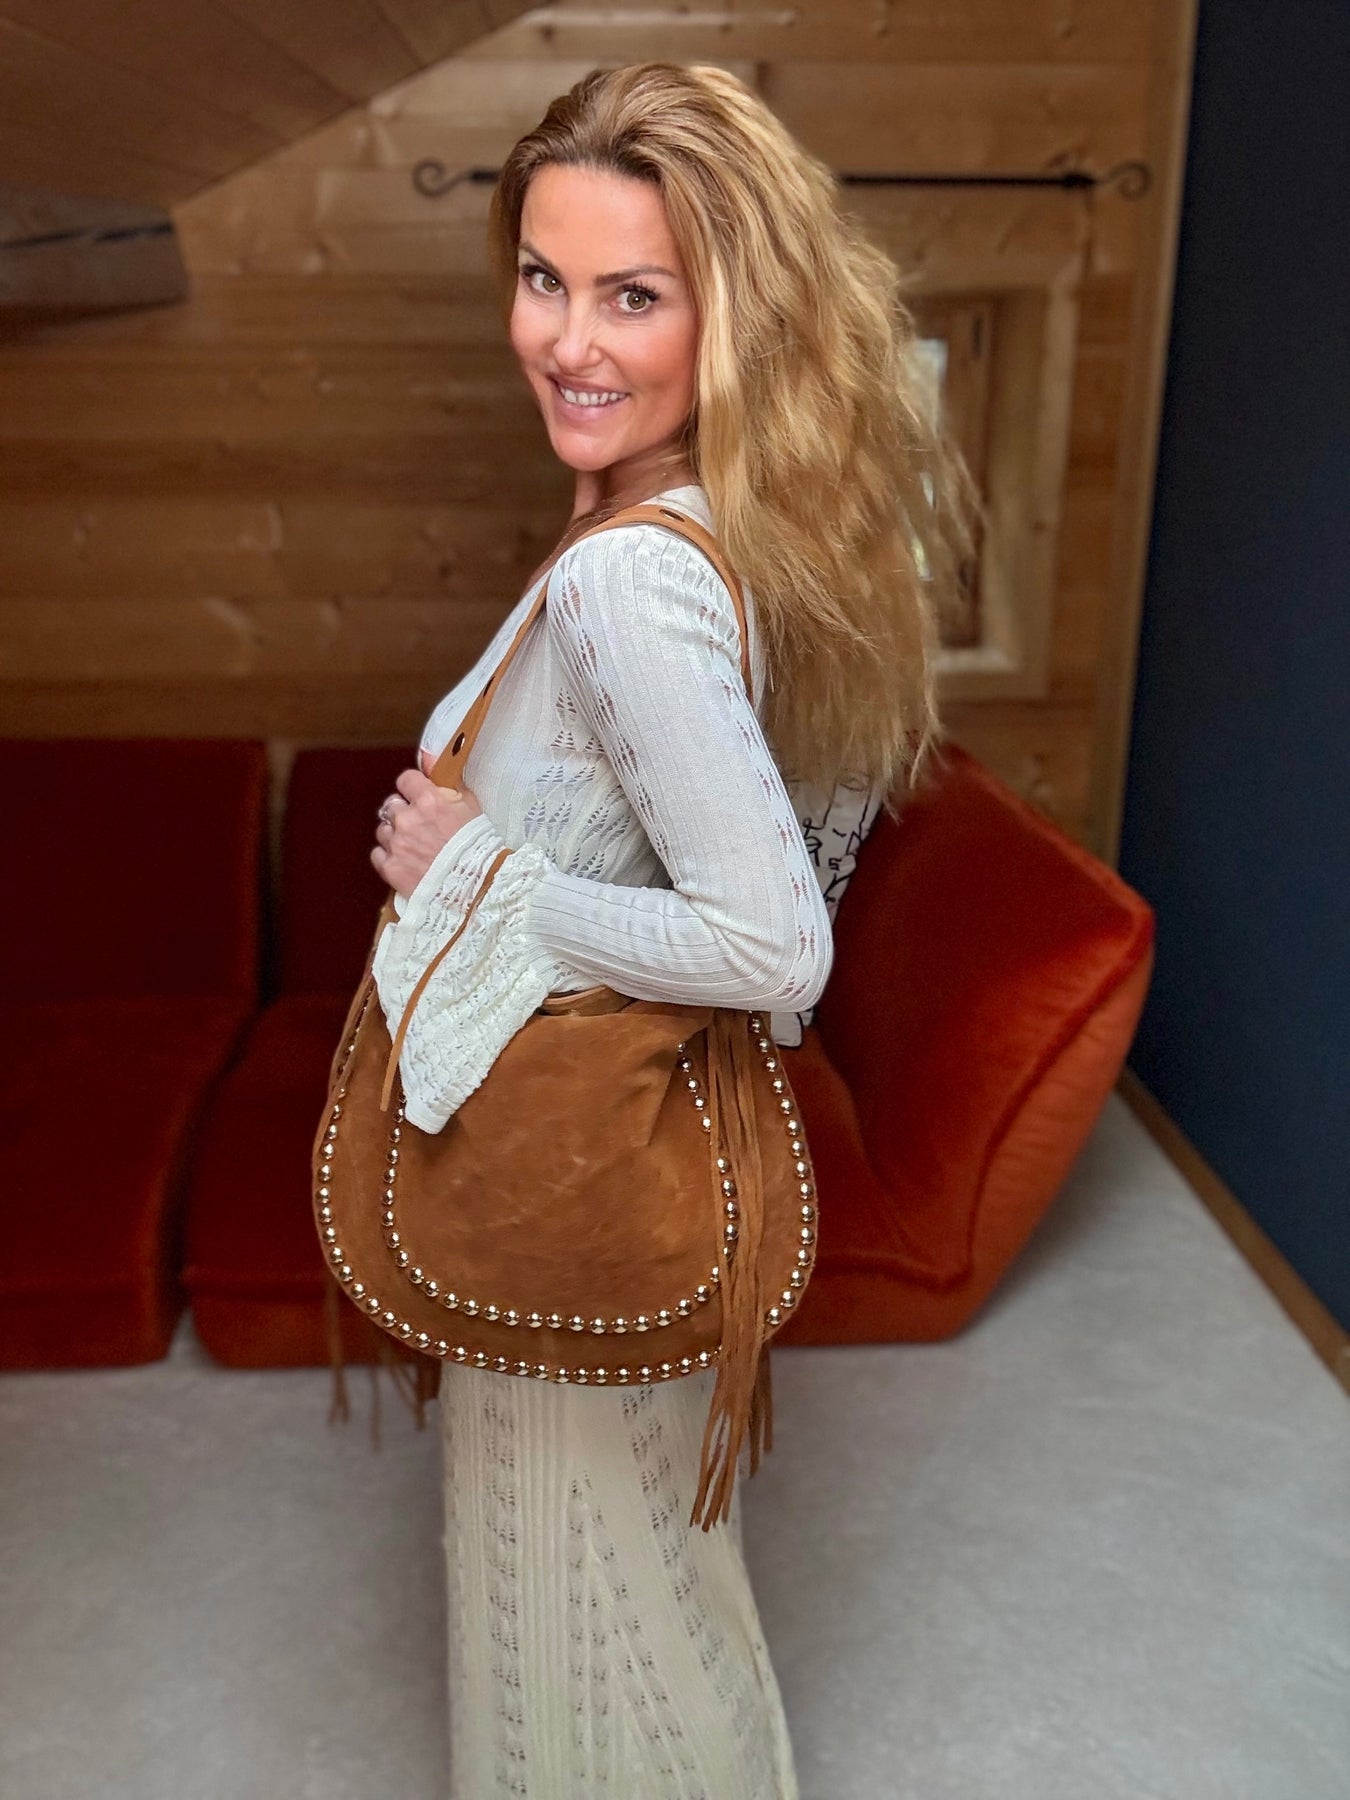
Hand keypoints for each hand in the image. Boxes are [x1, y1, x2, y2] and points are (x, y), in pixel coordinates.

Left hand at [371, 751, 483, 897]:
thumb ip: (447, 781)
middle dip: (403, 813)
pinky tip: (404, 860)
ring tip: (414, 847)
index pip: (405, 780)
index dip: (413, 789)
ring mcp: (397, 844)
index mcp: (428, 799)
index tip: (419, 797)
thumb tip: (429, 756)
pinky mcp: (391, 867)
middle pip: (391, 805)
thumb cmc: (479, 846)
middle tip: (419, 826)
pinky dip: (388, 856)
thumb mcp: (470, 805)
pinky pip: (378, 854)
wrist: (478, 886)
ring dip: (395, 835)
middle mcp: (408, 819)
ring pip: (383, 830)